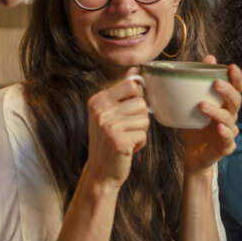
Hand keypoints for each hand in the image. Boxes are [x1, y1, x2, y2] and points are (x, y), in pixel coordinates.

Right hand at [84, 69, 150, 187]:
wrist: (101, 171)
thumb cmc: (109, 140)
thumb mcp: (110, 113)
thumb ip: (122, 90)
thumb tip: (136, 69)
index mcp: (97, 100)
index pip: (131, 85)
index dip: (136, 98)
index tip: (127, 111)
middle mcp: (100, 111)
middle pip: (141, 102)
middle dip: (140, 117)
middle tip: (126, 128)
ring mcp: (107, 125)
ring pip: (144, 118)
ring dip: (140, 131)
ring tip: (126, 138)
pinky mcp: (118, 140)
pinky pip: (143, 134)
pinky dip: (139, 143)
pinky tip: (127, 148)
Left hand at [180, 56, 241, 173]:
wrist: (194, 153)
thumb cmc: (197, 125)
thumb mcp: (194, 103)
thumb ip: (199, 82)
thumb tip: (208, 57)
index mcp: (226, 102)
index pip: (238, 88)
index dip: (237, 78)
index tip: (231, 67)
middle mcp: (231, 115)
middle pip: (236, 100)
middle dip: (227, 91)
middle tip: (216, 83)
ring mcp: (229, 130)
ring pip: (229, 119)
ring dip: (217, 111)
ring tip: (202, 105)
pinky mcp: (226, 146)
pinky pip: (229, 139)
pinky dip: (225, 133)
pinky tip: (219, 127)